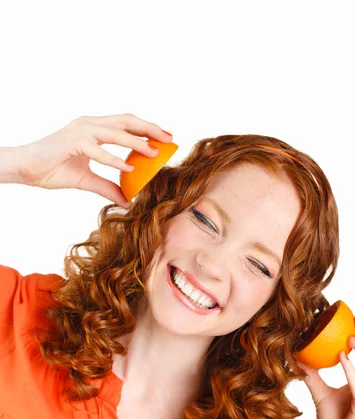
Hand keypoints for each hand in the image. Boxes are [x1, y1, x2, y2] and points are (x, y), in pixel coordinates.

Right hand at [16, 113, 172, 207]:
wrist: (24, 168)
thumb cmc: (52, 169)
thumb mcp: (86, 180)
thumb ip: (107, 187)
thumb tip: (127, 201)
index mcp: (93, 128)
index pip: (125, 124)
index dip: (146, 129)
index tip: (166, 138)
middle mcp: (89, 124)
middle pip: (126, 121)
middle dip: (149, 129)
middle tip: (169, 139)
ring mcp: (80, 131)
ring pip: (115, 132)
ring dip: (137, 142)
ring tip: (155, 153)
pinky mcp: (71, 142)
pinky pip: (97, 150)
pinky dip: (114, 159)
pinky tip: (130, 168)